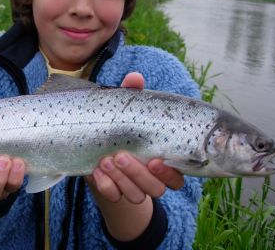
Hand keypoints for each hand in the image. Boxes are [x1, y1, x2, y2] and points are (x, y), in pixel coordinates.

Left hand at [87, 72, 183, 202]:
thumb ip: (131, 95)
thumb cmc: (119, 127)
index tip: (155, 160)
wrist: (96, 150)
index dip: (170, 173)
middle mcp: (151, 178)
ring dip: (121, 179)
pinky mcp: (114, 192)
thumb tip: (135, 77)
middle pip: (157, 189)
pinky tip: (96, 172)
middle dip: (138, 173)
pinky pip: (114, 197)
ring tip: (105, 160)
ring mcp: (132, 187)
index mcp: (162, 160)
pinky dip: (106, 186)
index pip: (179, 176)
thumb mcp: (124, 110)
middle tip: (119, 155)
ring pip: (137, 196)